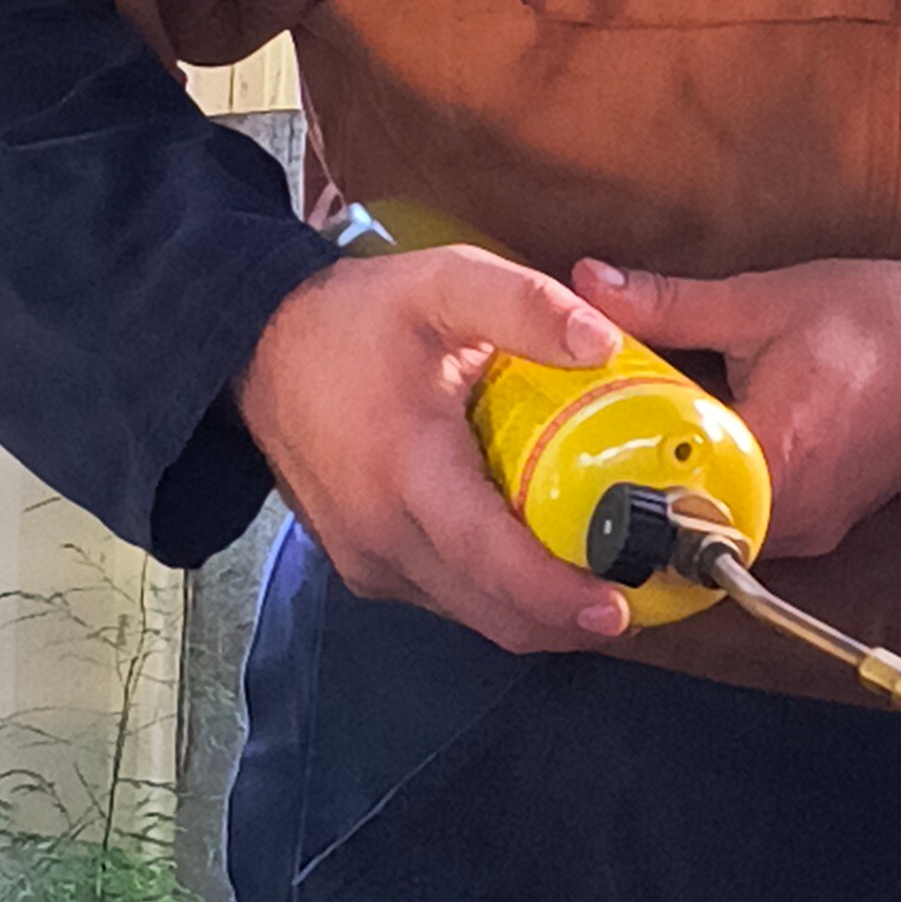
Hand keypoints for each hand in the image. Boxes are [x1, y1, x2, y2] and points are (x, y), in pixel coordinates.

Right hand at [236, 245, 634, 651]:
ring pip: (474, 615)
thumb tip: (604, 343)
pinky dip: (499, 596)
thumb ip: (526, 305)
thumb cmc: (354, 317)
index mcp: (407, 470)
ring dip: (539, 613)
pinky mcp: (365, 566)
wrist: (258, 347)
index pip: (492, 560)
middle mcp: (383, 534)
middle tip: (643, 598)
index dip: (559, 595)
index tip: (620, 607)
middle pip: (494, 610)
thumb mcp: (444, 283)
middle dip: (571, 618)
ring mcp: (369, 559)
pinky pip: (447, 600)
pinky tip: (540, 565)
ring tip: (605, 583)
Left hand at [576, 255, 900, 561]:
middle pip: (683, 531)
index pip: (668, 496)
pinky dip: (709, 500)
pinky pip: (746, 528)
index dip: (607, 485)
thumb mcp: (764, 301)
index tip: (557, 470)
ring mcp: (810, 528)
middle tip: (568, 470)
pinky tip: (680, 461)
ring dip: (669, 502)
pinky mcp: (821, 522)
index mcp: (775, 457)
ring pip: (713, 537)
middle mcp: (792, 514)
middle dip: (628, 501)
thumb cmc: (881, 320)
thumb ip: (669, 303)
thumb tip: (583, 284)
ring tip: (613, 465)